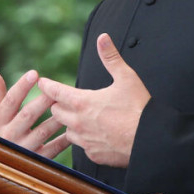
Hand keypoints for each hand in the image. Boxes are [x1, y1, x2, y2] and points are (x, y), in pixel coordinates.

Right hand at [0, 64, 69, 158]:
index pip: (9, 101)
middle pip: (27, 115)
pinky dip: (64, 140)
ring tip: (69, 105)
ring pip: (42, 132)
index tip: (34, 73)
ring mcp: (23, 150)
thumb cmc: (4, 129)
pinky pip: (53, 149)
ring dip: (56, 118)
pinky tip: (72, 129)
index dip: (21, 87)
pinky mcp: (37, 161)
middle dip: (42, 101)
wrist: (4, 165)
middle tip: (57, 89)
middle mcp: (8, 136)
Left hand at [39, 33, 149, 166]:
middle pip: (56, 112)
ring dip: (71, 124)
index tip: (42, 83)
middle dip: (59, 105)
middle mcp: (79, 122)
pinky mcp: (93, 154)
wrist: (151, 140)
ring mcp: (85, 140)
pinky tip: (95, 135)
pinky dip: (85, 140)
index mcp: (83, 102)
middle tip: (66, 100)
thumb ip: (111, 57)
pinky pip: (82, 146)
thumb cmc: (139, 108)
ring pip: (67, 131)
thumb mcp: (126, 77)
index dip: (47, 86)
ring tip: (81, 118)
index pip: (55, 92)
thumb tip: (103, 38)